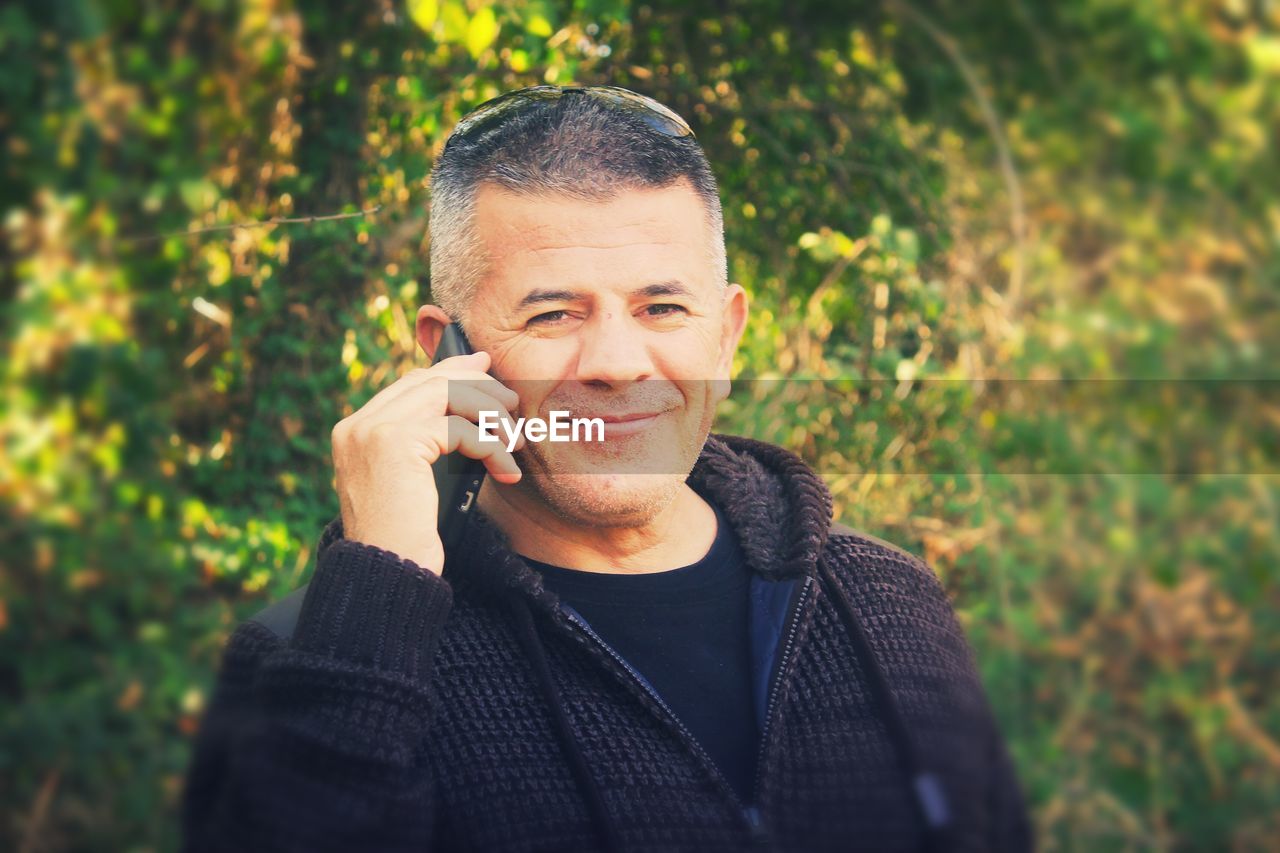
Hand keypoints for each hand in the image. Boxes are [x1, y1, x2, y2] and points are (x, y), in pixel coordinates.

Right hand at [330, 351, 522, 574]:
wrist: (388, 574)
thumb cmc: (407, 537)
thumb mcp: (415, 480)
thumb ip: (426, 440)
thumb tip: (464, 402)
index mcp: (355, 431)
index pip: (410, 383)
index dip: (451, 369)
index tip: (485, 367)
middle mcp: (356, 425)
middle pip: (430, 381)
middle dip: (478, 386)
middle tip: (511, 404)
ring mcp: (371, 430)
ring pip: (447, 395)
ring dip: (490, 414)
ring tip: (514, 440)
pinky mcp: (396, 443)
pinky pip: (459, 429)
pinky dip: (491, 447)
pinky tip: (506, 471)